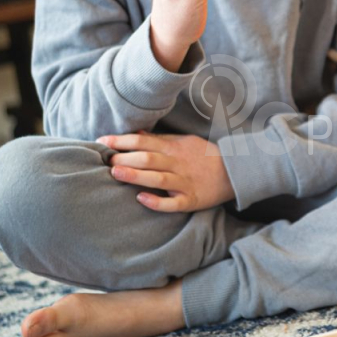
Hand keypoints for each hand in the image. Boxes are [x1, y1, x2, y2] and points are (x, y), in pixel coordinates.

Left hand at [96, 130, 234, 212]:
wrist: (234, 171)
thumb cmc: (205, 155)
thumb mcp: (184, 141)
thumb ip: (160, 140)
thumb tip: (135, 133)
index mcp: (174, 148)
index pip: (143, 141)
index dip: (121, 141)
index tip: (102, 142)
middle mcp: (177, 164)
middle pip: (148, 158)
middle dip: (125, 158)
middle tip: (105, 160)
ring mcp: (185, 182)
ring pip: (158, 179)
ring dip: (136, 176)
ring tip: (115, 173)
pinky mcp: (191, 200)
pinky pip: (173, 203)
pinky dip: (157, 202)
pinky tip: (141, 199)